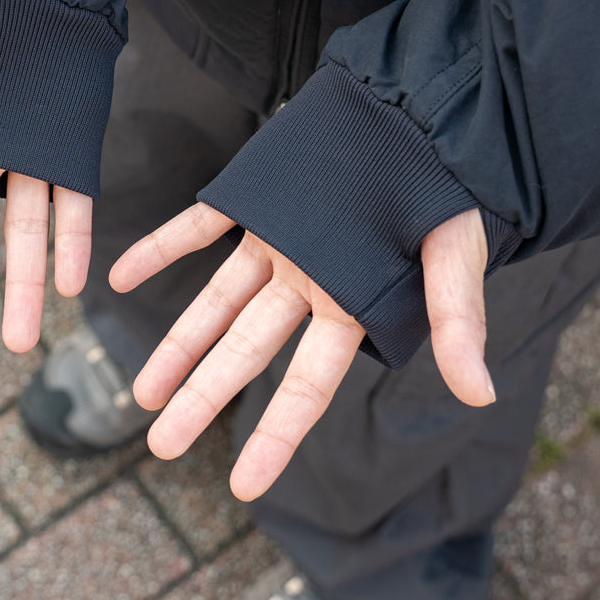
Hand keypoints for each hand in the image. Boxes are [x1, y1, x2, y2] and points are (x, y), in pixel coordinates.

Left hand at [110, 204, 493, 500]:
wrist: (415, 111)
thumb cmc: (442, 186)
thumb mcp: (455, 253)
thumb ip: (457, 320)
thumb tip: (479, 393)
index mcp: (351, 303)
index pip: (309, 384)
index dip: (277, 435)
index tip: (243, 487)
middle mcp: (306, 281)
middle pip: (248, 350)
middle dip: (206, 396)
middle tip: (162, 443)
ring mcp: (275, 241)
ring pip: (217, 300)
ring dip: (180, 341)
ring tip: (143, 390)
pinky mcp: (253, 197)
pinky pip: (198, 227)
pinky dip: (160, 248)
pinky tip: (120, 275)